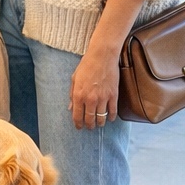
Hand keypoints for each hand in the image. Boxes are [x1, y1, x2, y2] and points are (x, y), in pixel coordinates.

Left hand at [70, 0, 146, 129]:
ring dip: (100, 123)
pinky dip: (111, 117)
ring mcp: (102, 98)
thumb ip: (72, 95)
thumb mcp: (74, 79)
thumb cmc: (86, 66)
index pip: (77, 116)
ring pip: (101, 117)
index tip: (79, 127)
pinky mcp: (113, 95)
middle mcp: (90, 99)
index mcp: (78, 95)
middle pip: (89, 119)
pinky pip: (113, 111)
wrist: (102, 56)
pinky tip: (110, 119)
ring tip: (99, 124)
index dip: (78, 124)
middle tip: (89, 127)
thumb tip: (71, 108)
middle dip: (89, 126)